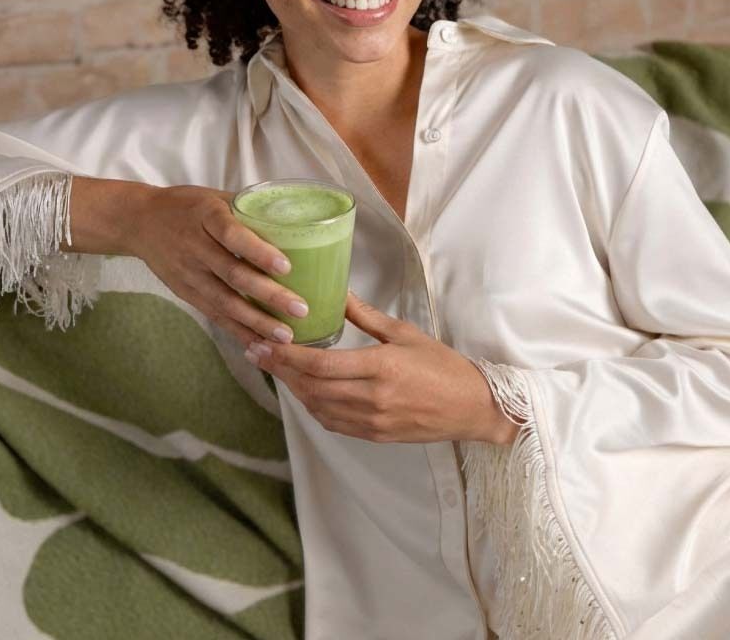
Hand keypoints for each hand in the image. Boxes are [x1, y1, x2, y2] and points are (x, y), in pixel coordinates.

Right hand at [121, 184, 309, 350]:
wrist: (139, 221)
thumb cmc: (186, 205)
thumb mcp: (215, 197)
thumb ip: (249, 209)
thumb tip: (292, 220)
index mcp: (206, 216)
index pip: (233, 236)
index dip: (258, 252)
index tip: (286, 267)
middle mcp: (196, 247)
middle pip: (233, 275)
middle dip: (268, 295)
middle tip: (300, 309)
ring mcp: (189, 273)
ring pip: (224, 301)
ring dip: (256, 321)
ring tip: (286, 335)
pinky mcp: (186, 293)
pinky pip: (214, 314)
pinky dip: (236, 330)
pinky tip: (258, 343)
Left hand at [245, 289, 518, 444]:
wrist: (473, 407)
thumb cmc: (443, 366)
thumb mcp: (405, 333)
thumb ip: (366, 316)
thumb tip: (339, 293)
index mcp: (381, 367)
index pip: (321, 364)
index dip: (287, 356)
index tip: (263, 342)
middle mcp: (372, 397)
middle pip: (311, 386)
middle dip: (280, 370)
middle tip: (256, 352)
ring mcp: (372, 421)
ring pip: (317, 407)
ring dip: (293, 388)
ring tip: (275, 368)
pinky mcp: (374, 435)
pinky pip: (333, 422)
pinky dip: (312, 406)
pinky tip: (303, 391)